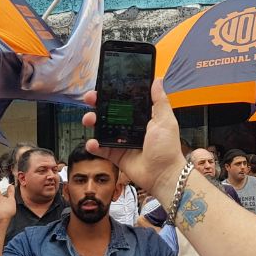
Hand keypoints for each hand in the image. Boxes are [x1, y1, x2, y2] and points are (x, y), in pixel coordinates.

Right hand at [82, 81, 186, 200]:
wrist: (163, 175)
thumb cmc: (167, 148)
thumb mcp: (165, 120)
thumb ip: (160, 100)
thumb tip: (158, 80)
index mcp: (142, 117)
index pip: (124, 102)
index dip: (113, 95)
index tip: (102, 88)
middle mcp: (131, 128)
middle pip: (110, 113)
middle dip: (97, 105)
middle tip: (90, 100)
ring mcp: (122, 142)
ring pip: (102, 129)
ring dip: (93, 122)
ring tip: (88, 120)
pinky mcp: (116, 155)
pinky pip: (101, 149)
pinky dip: (94, 145)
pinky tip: (92, 143)